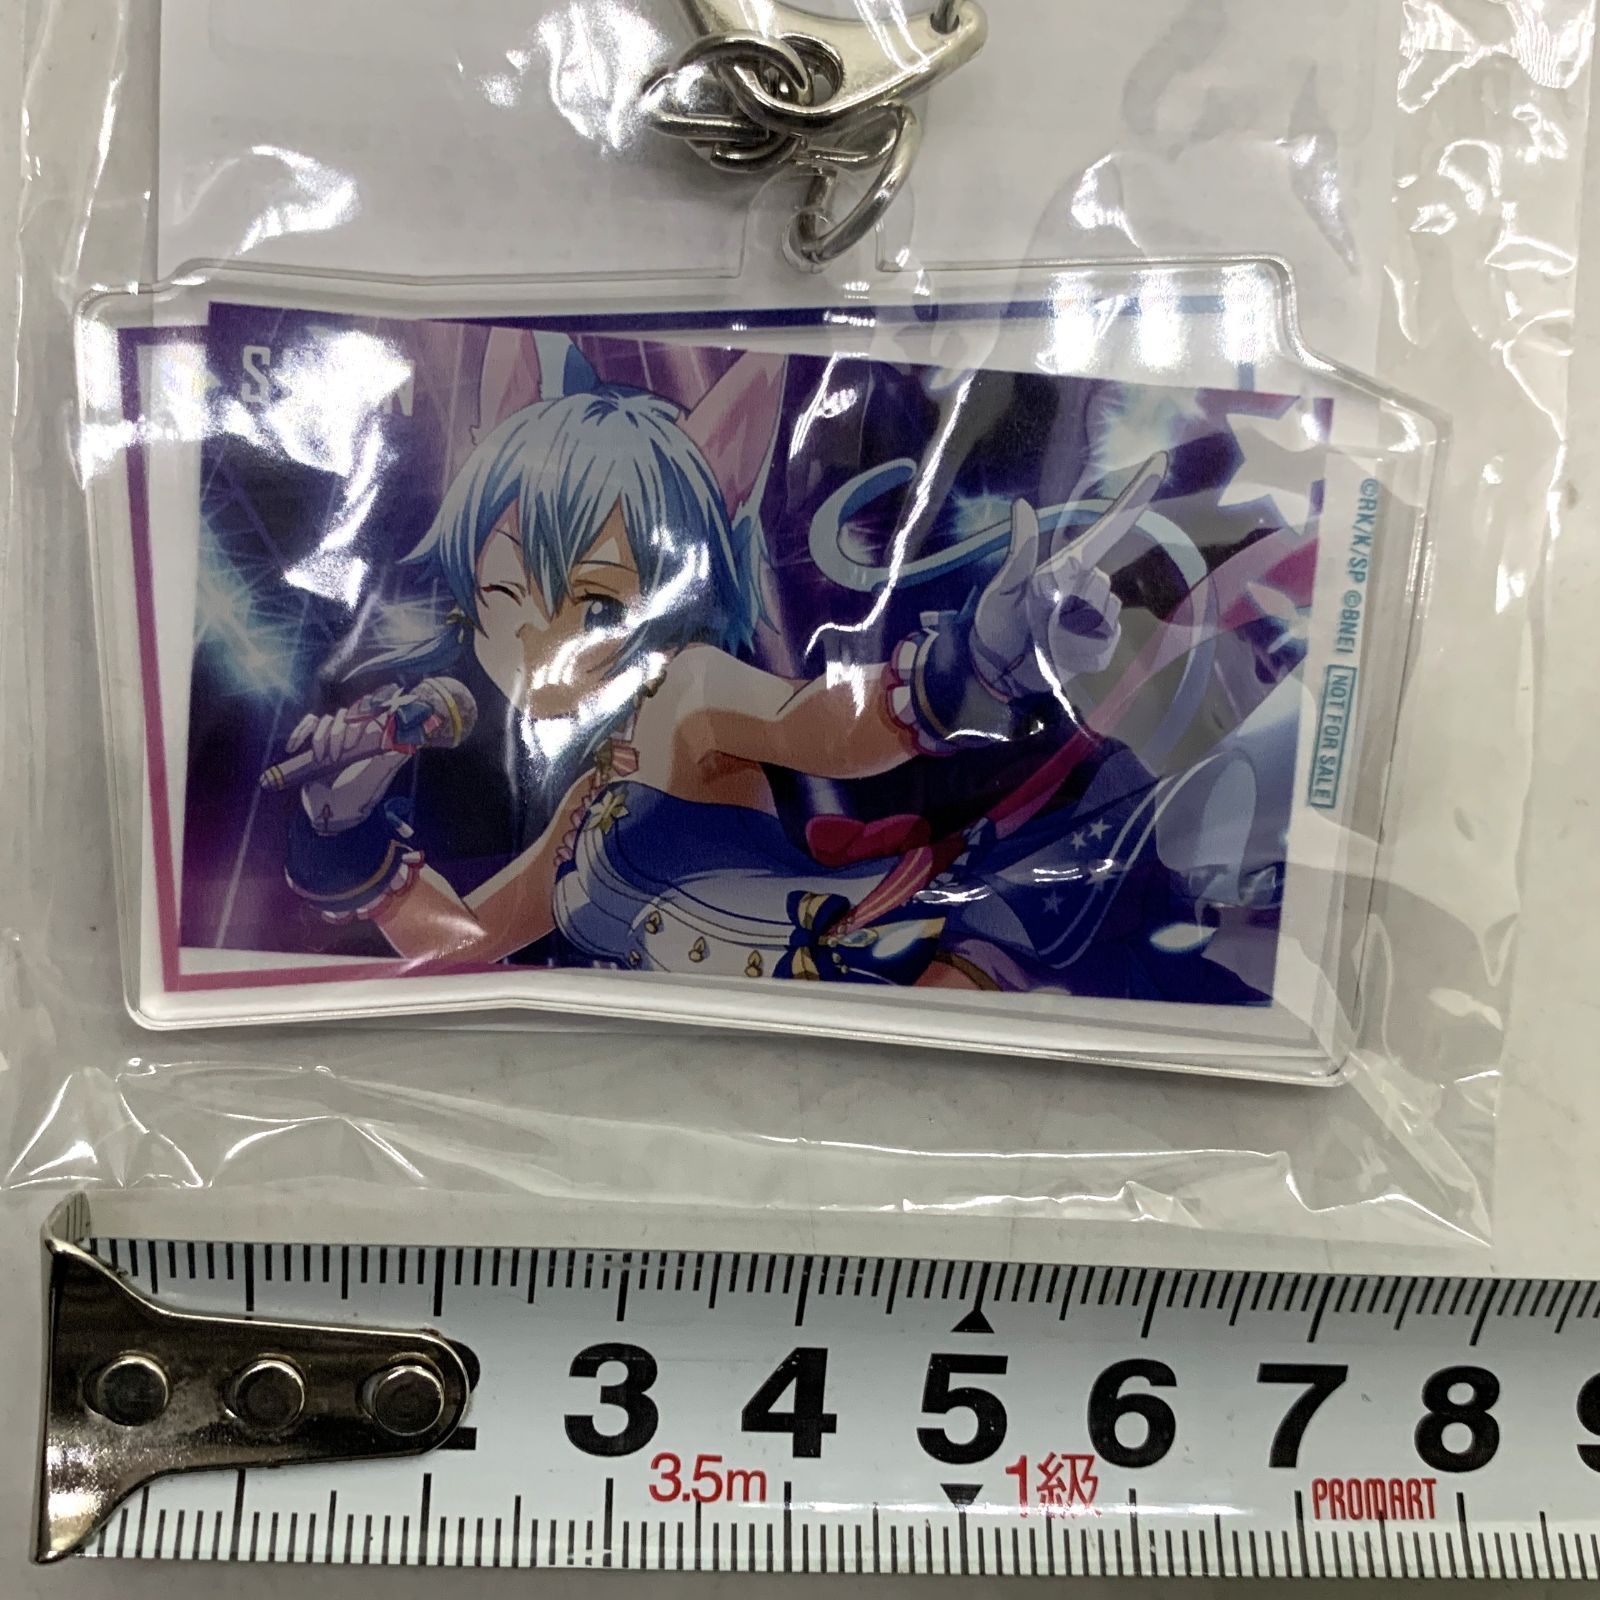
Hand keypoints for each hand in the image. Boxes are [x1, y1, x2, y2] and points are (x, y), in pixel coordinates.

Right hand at [288, 684, 414, 836]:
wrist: (331, 814)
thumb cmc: (357, 799)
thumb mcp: (378, 779)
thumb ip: (392, 760)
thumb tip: (411, 740)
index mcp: (372, 741)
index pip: (370, 714)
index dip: (361, 720)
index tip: (353, 742)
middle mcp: (355, 736)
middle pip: (347, 715)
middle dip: (340, 733)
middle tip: (339, 756)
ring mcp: (335, 738)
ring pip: (327, 720)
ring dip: (322, 737)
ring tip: (322, 760)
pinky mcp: (317, 743)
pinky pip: (308, 725)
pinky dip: (300, 733)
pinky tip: (293, 748)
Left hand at [972, 499, 1123, 700]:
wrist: (997, 671)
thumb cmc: (996, 624)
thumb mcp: (1002, 590)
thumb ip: (1020, 556)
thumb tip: (1021, 508)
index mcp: (1066, 566)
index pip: (1106, 531)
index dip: (1133, 498)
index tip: (1158, 462)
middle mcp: (1087, 586)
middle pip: (1101, 584)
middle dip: (1069, 602)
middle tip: (1037, 615)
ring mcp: (1097, 616)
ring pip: (1104, 615)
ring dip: (1071, 629)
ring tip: (1045, 635)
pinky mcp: (1100, 645)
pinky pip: (1104, 643)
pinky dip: (1079, 651)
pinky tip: (1059, 652)